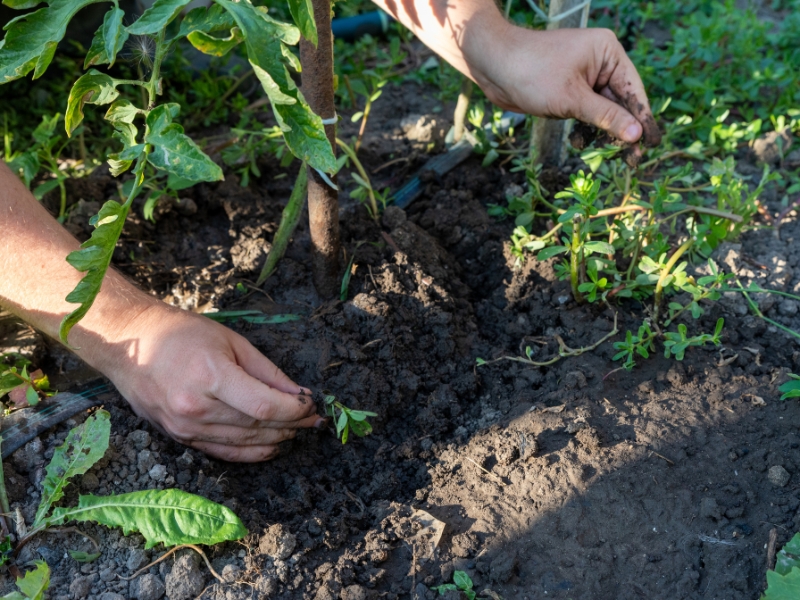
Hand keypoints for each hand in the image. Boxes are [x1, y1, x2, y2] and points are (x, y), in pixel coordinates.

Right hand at [97, 303, 322, 461]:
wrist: (128, 345)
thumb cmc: (181, 334)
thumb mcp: (231, 341)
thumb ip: (267, 371)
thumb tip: (299, 393)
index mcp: (210, 376)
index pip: (265, 405)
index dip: (295, 409)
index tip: (312, 403)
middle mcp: (196, 408)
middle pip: (257, 425)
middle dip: (292, 423)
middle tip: (313, 418)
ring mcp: (185, 427)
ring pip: (244, 442)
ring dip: (277, 438)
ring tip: (298, 429)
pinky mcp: (179, 438)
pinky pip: (224, 453)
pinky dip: (252, 452)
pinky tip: (272, 446)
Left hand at [473, 26, 660, 147]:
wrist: (492, 67)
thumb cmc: (531, 73)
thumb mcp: (572, 99)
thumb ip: (606, 117)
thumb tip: (636, 134)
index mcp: (607, 52)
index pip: (633, 90)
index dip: (642, 119)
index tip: (651, 145)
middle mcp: (600, 62)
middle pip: (621, 103)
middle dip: (623, 131)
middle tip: (632, 161)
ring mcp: (584, 76)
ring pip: (603, 111)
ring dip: (602, 133)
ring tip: (606, 156)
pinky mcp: (569, 90)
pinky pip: (586, 112)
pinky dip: (585, 128)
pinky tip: (580, 144)